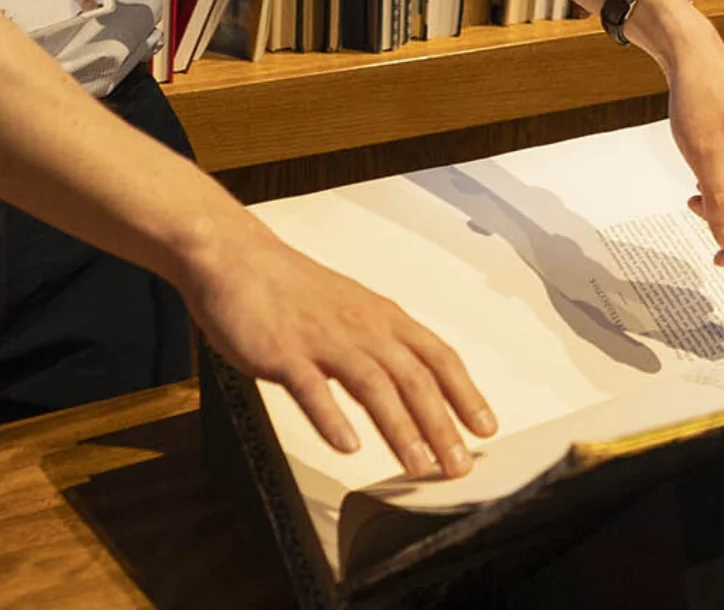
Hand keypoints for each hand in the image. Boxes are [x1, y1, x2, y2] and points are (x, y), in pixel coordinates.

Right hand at [182, 213, 497, 478]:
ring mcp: (324, 340)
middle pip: (414, 379)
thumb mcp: (354, 309)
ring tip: (418, 465)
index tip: (485, 428)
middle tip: (459, 465)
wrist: (238, 259)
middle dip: (442, 425)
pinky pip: (312, 389)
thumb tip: (415, 382)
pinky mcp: (284, 353)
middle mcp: (363, 327)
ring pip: (374, 386)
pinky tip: (348, 445)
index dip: (466, 394)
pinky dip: (332, 419)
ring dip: (400, 429)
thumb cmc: (294, 289)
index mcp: (383, 318)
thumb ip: (382, 344)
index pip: (438, 358)